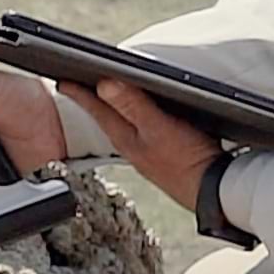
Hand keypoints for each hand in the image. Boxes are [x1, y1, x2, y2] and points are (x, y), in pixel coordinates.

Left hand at [58, 79, 221, 210]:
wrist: (213, 192)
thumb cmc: (186, 161)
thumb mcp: (158, 128)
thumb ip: (133, 105)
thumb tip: (105, 84)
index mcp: (126, 137)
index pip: (97, 109)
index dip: (79, 93)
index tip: (61, 81)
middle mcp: (132, 145)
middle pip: (106, 116)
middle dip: (92, 100)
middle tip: (75, 86)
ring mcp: (147, 152)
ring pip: (122, 124)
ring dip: (112, 109)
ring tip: (102, 98)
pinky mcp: (163, 155)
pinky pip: (140, 131)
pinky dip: (133, 119)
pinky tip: (139, 118)